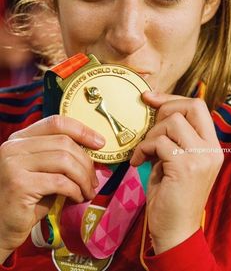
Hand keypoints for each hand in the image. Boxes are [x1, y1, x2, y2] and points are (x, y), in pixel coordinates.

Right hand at [0, 115, 104, 259]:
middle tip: (94, 180)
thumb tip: (92, 151)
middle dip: (86, 162)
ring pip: (64, 161)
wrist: (0, 228)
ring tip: (87, 191)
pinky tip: (77, 198)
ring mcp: (14, 164)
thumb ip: (58, 157)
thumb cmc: (26, 201)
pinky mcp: (19, 185)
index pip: (55, 123)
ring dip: (83, 178)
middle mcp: (13, 147)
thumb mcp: (41, 172)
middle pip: (64, 142)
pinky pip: (59, 182)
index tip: (100, 142)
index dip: (81, 130)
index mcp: (19, 139)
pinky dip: (75, 190)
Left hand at [130, 92, 223, 253]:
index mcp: (211, 146)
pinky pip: (158, 142)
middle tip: (149, 128)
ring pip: (172, 122)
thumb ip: (173, 137)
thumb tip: (156, 108)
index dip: (173, 98)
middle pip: (191, 106)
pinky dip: (143, 149)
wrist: (174, 230)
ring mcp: (200, 157)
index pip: (198, 106)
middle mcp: (211, 149)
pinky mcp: (184, 167)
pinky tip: (138, 162)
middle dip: (164, 109)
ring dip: (151, 135)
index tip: (151, 98)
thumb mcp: (176, 160)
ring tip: (145, 152)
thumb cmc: (171, 195)